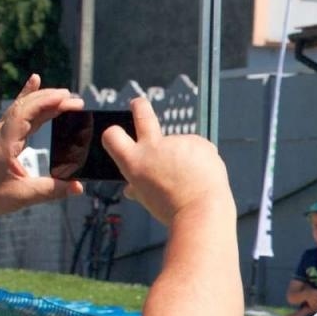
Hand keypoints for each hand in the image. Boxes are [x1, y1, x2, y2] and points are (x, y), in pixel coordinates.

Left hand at [0, 75, 84, 220]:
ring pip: (21, 108)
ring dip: (42, 99)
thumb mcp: (22, 197)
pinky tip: (34, 83)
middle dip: (50, 100)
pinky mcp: (0, 136)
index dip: (44, 103)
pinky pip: (16, 113)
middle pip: (25, 107)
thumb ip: (51, 190)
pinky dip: (28, 98)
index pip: (23, 115)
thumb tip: (79, 187)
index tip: (65, 99)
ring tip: (65, 96)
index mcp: (3, 145)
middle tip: (76, 101)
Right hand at [104, 97, 229, 226]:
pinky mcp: (199, 142)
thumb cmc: (173, 210)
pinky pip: (200, 150)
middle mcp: (153, 147)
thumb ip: (138, 188)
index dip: (113, 133)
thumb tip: (130, 189)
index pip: (112, 135)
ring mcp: (177, 142)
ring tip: (193, 182)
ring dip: (185, 159)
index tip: (117, 131)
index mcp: (134, 161)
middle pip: (142, 114)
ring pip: (180, 147)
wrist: (203, 212)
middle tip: (137, 103)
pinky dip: (202, 161)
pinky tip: (204, 177)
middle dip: (139, 107)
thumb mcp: (147, 199)